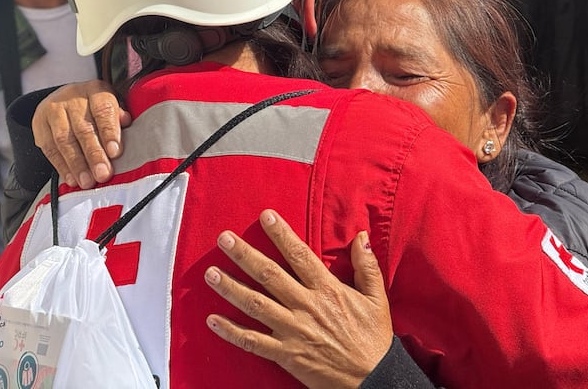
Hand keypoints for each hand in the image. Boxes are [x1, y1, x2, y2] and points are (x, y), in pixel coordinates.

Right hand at [33, 80, 129, 188]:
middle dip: (94, 154)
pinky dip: (61, 166)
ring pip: (64, 140)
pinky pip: (49, 148)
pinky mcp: (39, 123)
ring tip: (87, 182)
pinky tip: (72, 179)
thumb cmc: (96, 109)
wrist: (66, 101)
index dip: (109, 131)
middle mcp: (72, 96)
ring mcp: (53, 109)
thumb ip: (119, 116)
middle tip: (102, 174)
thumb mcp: (112, 106)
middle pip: (83, 128)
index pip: (102, 110)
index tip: (115, 153)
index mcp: (95, 90)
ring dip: (77, 164)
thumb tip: (126, 122)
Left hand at [205, 209, 392, 388]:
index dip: (281, 235)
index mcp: (327, 290)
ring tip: (211, 273)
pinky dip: (231, 332)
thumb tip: (360, 236)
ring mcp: (293, 332)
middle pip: (269, 276)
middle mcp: (306, 307)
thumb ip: (366, 265)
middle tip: (224, 239)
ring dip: (231, 288)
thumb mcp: (376, 298)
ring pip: (256, 305)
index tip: (265, 216)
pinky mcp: (286, 355)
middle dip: (244, 255)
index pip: (300, 256)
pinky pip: (253, 342)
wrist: (374, 379)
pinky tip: (213, 320)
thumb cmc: (373, 338)